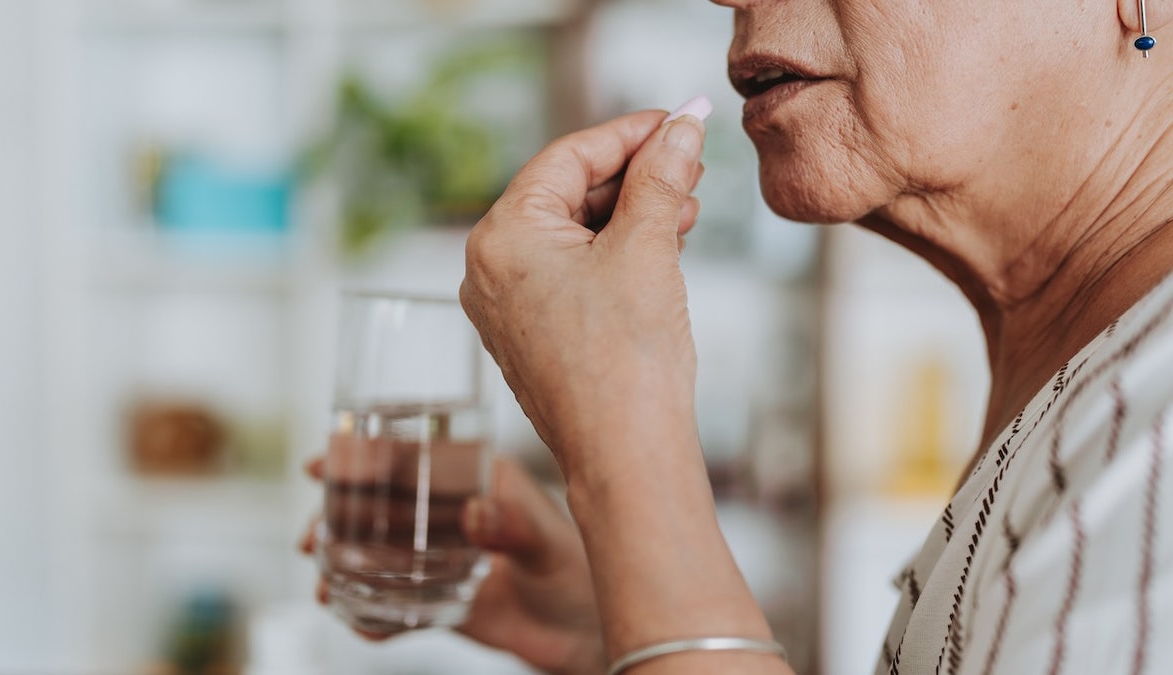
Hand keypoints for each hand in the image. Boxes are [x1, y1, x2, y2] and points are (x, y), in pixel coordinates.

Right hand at [299, 456, 604, 674]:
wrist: (585, 631)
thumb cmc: (578, 572)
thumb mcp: (549, 543)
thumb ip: (514, 526)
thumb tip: (474, 513)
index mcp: (475, 478)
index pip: (409, 457)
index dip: (362, 457)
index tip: (322, 465)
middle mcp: (451, 511)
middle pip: (379, 502)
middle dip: (336, 515)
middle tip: (312, 539)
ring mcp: (441, 555)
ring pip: (377, 549)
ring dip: (343, 563)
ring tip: (323, 585)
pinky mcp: (440, 598)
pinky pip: (394, 604)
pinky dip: (371, 614)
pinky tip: (357, 622)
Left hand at [459, 106, 707, 475]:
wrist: (626, 458)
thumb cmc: (627, 361)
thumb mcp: (647, 249)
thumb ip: (661, 177)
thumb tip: (681, 127)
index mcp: (502, 236)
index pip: (566, 157)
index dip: (629, 133)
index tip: (677, 119)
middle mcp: (490, 269)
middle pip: (567, 194)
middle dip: (634, 176)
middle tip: (690, 159)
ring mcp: (508, 306)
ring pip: (574, 236)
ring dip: (632, 215)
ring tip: (688, 204)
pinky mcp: (533, 336)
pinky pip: (573, 274)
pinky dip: (616, 254)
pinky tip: (663, 243)